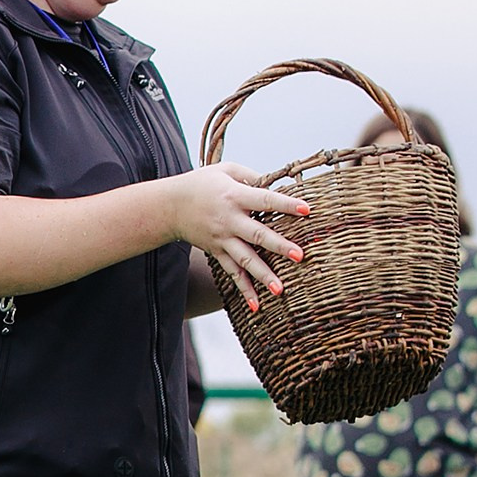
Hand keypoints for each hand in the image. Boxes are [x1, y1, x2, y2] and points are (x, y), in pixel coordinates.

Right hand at [162, 164, 307, 312]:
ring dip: (263, 275)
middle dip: (279, 246)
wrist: (169, 206)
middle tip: (299, 255)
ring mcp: (223, 239)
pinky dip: (243, 289)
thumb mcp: (226, 170)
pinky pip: (232, 273)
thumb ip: (253, 176)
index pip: (264, 200)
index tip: (307, 209)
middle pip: (258, 234)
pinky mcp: (217, 252)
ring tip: (280, 289)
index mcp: (234, 196)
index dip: (286, 204)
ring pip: (245, 259)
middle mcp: (229, 220)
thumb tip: (280, 184)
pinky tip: (257, 306)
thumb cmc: (202, 183)